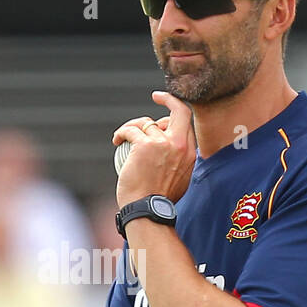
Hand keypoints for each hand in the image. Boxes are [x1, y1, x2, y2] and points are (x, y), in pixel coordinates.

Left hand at [112, 90, 196, 206]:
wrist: (147, 210)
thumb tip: (172, 155)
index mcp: (190, 154)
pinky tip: (116, 140)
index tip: (167, 108)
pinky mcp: (144, 145)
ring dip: (133, 126)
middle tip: (156, 97)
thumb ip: (178, 163)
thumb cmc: (157, 202)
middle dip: (169, 99)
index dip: (176, 113)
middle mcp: (180, 145)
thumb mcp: (179, 181)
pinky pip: (131, 130)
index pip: (187, 123)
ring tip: (124, 136)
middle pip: (178, 110)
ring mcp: (163, 143)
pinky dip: (122, 133)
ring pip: (147, 122)